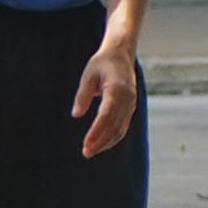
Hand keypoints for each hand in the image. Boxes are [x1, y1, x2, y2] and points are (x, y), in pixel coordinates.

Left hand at [71, 35, 143, 158]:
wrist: (121, 55)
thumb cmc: (102, 64)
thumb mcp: (88, 75)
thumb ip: (83, 95)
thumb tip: (76, 115)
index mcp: (117, 89)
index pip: (106, 115)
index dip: (97, 131)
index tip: (86, 143)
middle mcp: (128, 99)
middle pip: (115, 125)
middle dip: (101, 141)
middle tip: (86, 152)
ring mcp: (131, 104)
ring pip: (121, 128)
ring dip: (106, 142)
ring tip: (91, 151)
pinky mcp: (130, 107)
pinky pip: (123, 125)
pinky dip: (113, 137)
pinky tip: (101, 144)